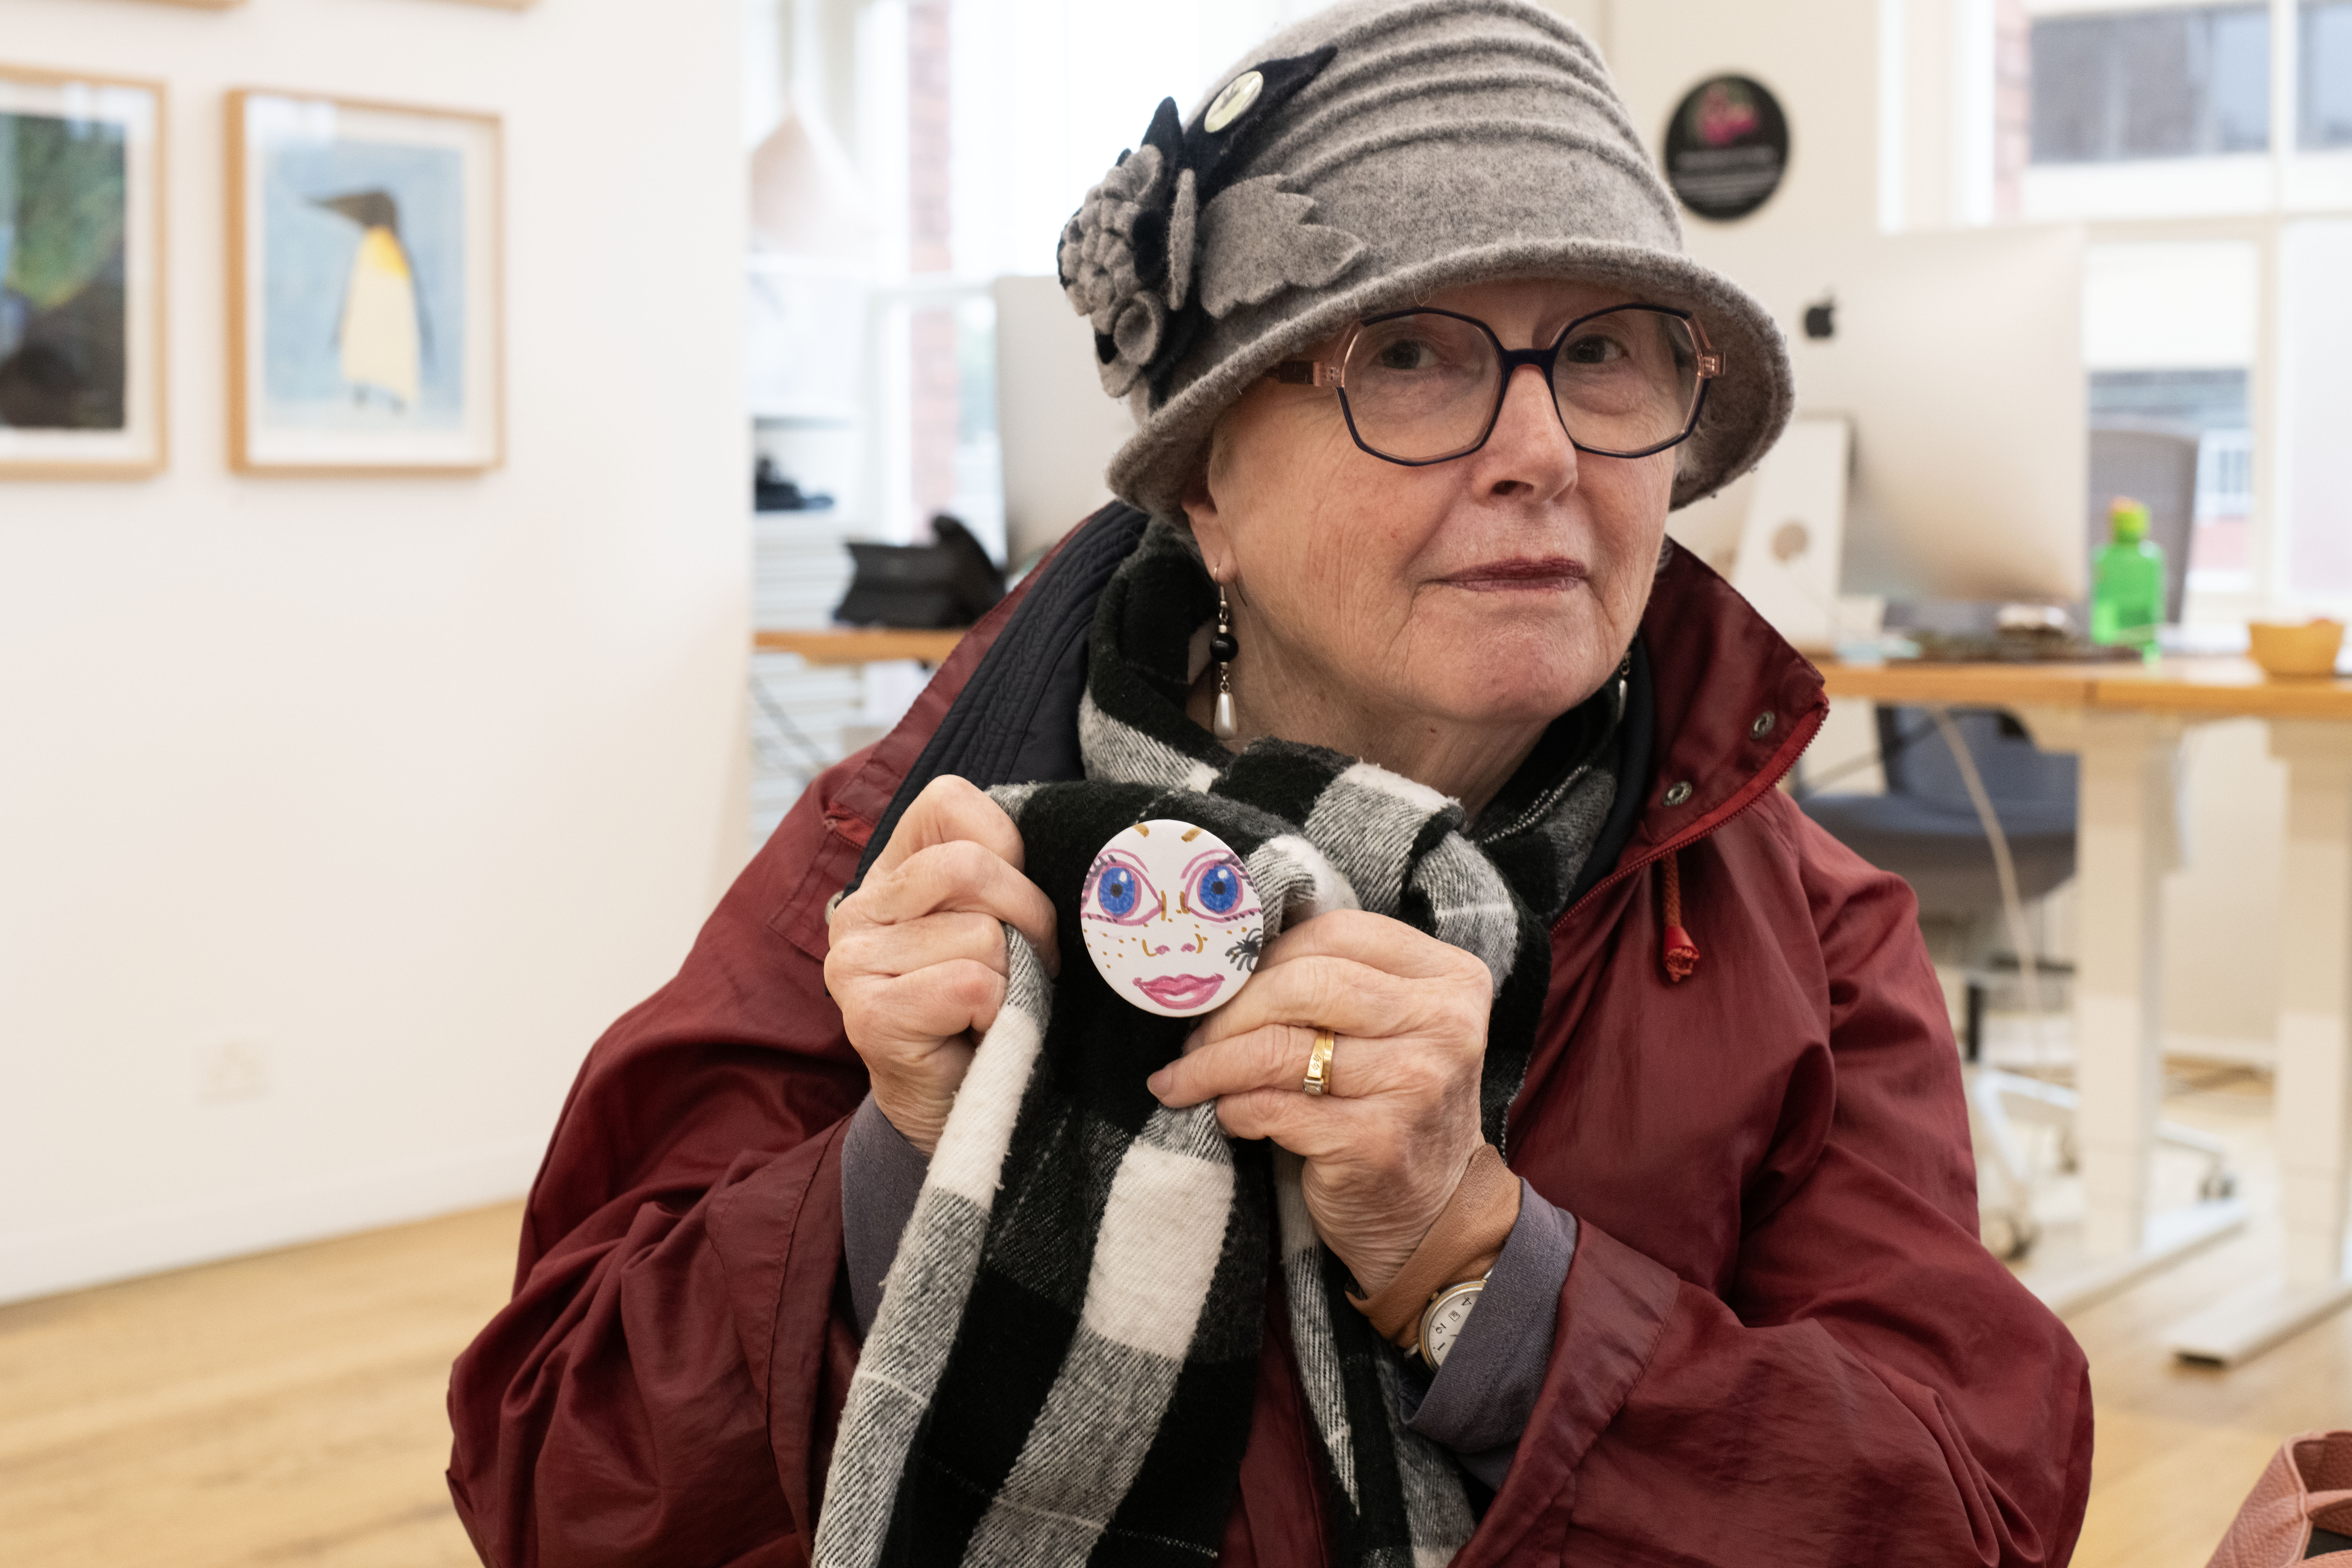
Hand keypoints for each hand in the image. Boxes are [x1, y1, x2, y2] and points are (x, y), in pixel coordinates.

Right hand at [824, 776, 1057, 1154]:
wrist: (959, 1109)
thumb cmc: (987, 1010)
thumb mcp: (998, 923)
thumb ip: (1004, 871)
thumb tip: (1063, 839)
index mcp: (889, 872)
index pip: (948, 801)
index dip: (1007, 845)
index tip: (1015, 902)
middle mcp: (858, 911)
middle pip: (968, 866)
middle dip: (1025, 916)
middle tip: (1028, 966)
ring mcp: (854, 964)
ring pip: (979, 932)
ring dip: (1012, 976)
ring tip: (996, 1006)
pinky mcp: (870, 1016)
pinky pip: (971, 984)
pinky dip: (996, 1013)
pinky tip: (978, 1033)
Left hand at [1146, 910, 1490, 1295]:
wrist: (1436, 1216)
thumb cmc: (1396, 1109)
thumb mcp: (1393, 1030)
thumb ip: (1341, 986)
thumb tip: (1232, 963)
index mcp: (1450, 980)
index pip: (1336, 934)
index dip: (1266, 955)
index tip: (1226, 982)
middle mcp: (1444, 1025)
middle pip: (1304, 984)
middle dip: (1231, 1009)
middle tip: (1194, 1035)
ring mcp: (1414, 1084)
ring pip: (1278, 1048)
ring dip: (1213, 1063)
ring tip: (1184, 1075)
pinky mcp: (1377, 1142)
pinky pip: (1272, 1107)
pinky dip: (1234, 1108)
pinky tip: (1226, 1114)